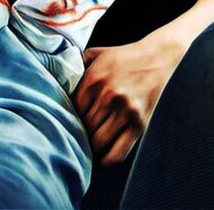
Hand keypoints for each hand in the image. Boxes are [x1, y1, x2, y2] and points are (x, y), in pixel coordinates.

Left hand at [73, 31, 183, 165]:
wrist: (157, 56)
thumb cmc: (124, 57)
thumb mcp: (97, 54)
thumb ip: (76, 64)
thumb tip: (56, 79)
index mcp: (94, 79)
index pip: (72, 111)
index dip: (70, 118)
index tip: (72, 121)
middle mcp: (108, 96)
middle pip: (83, 128)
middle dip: (81, 133)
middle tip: (81, 134)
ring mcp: (125, 111)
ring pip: (97, 142)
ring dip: (92, 146)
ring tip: (91, 145)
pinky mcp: (139, 123)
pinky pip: (118, 152)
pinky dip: (107, 160)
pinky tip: (103, 157)